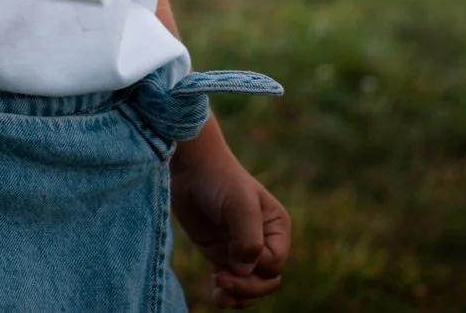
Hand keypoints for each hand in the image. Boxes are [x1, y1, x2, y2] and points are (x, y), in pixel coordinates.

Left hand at [173, 140, 291, 306]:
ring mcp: (239, 248)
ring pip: (249, 284)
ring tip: (221, 297)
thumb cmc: (218, 180)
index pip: (274, 262)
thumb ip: (247, 239)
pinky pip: (229, 280)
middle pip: (265, 279)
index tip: (233, 259)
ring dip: (238, 295)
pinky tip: (217, 296)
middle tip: (223, 282)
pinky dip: (225, 292)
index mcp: (276, 228)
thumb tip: (245, 270)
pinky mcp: (219, 252)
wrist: (188, 167)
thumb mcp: (238, 204)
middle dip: (248, 287)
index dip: (257, 267)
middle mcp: (262, 240)